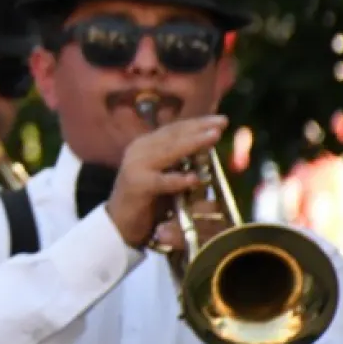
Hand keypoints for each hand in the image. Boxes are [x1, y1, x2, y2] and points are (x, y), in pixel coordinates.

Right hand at [105, 115, 223, 247]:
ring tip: (214, 137)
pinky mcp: (136, 185)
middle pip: (173, 135)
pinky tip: (194, 178)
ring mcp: (136, 166)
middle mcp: (140, 150)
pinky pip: (160, 182)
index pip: (175, 129)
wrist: (120, 223)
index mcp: (147, 144)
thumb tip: (212, 150)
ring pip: (168, 151)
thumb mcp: (168, 174)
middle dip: (199, 128)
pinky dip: (176, 180)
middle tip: (222, 123)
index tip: (221, 120)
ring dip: (192, 144)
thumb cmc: (148, 199)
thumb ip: (183, 161)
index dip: (198, 122)